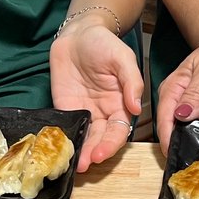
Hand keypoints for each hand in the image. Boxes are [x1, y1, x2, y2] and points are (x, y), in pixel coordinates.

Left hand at [49, 24, 143, 172]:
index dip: (111, 144)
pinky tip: (62, 149)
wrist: (78, 33)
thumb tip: (137, 108)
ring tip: (75, 164)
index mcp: (121, 103)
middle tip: (85, 164)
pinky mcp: (65, 108)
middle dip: (94, 153)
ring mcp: (84, 112)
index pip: (119, 130)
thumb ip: (132, 81)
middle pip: (101, 139)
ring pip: (85, 138)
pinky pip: (67, 127)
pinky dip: (66, 140)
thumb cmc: (104, 43)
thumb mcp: (122, 57)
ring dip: (81, 152)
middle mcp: (103, 112)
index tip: (101, 154)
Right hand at [154, 36, 198, 152]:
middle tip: (188, 170)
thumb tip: (181, 114)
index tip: (172, 155)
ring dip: (194, 152)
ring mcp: (194, 117)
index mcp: (173, 92)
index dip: (167, 137)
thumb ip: (197, 93)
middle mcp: (180, 107)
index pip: (165, 118)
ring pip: (189, 140)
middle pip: (173, 133)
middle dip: (178, 150)